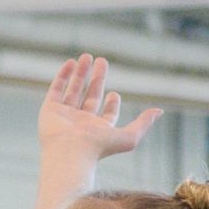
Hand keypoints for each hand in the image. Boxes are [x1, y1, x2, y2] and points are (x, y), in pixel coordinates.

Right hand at [36, 53, 161, 161]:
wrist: (70, 151)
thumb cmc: (100, 147)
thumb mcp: (130, 136)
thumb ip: (144, 123)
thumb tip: (159, 111)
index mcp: (99, 130)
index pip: (106, 114)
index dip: (111, 103)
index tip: (114, 94)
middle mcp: (82, 122)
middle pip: (91, 96)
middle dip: (97, 78)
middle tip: (102, 61)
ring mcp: (65, 115)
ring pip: (74, 89)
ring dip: (81, 73)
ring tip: (87, 56)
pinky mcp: (50, 109)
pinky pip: (57, 88)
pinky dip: (64, 75)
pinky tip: (71, 62)